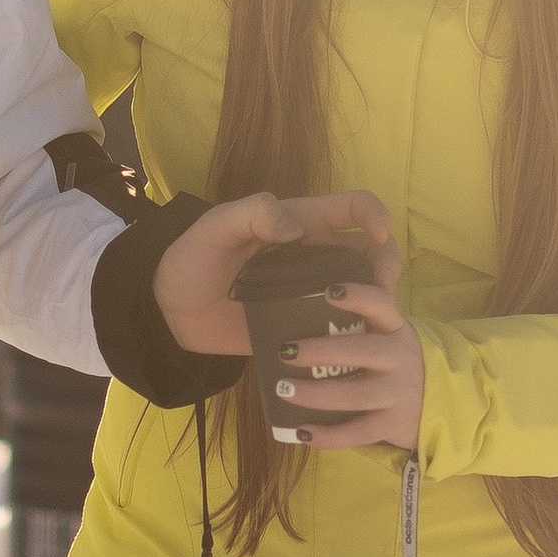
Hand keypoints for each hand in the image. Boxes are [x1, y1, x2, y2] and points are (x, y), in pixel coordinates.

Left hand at [151, 189, 401, 357]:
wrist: (170, 310)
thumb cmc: (192, 258)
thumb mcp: (216, 227)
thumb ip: (253, 214)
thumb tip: (296, 228)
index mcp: (301, 224)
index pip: (352, 208)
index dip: (375, 215)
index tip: (379, 234)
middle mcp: (314, 257)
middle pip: (370, 253)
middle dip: (387, 265)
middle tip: (380, 287)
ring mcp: (311, 294)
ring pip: (361, 293)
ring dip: (377, 303)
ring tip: (370, 319)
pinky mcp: (302, 329)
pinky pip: (337, 331)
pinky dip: (353, 337)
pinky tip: (353, 348)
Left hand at [270, 275, 424, 452]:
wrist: (440, 403)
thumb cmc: (398, 361)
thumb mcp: (392, 330)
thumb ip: (372, 304)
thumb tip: (353, 263)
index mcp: (396, 329)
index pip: (381, 305)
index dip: (358, 296)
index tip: (329, 292)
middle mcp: (400, 358)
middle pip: (363, 351)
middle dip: (322, 351)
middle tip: (286, 351)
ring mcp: (398, 393)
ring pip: (356, 395)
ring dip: (316, 394)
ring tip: (283, 390)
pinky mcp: (392, 424)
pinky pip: (358, 433)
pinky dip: (329, 436)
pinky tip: (301, 433)